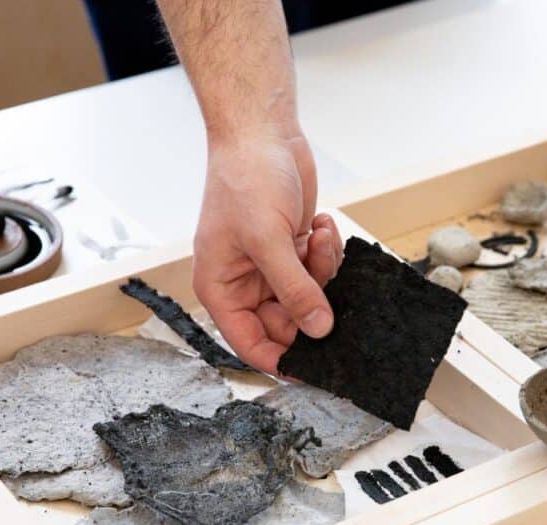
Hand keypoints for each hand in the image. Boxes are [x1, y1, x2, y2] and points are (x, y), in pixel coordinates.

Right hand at [192, 131, 343, 373]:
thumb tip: (317, 330)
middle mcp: (243, 282)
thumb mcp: (269, 239)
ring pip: (308, 298)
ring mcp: (270, 267)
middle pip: (285, 323)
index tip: (313, 369)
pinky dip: (326, 253)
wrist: (263, 132)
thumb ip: (294, 290)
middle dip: (311, 305)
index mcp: (221, 287)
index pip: (249, 342)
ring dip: (322, 272)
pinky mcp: (293, 250)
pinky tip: (321, 225)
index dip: (280, 359)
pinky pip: (318, 272)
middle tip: (325, 285)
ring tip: (318, 238)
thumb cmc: (246, 178)